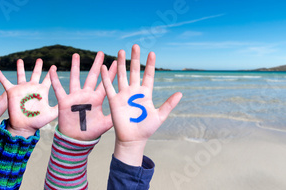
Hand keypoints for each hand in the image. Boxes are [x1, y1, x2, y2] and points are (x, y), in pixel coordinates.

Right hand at [0, 58, 57, 137]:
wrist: (24, 126)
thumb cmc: (38, 121)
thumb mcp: (51, 113)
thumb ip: (59, 106)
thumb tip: (69, 102)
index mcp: (42, 91)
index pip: (48, 80)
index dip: (51, 73)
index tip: (54, 66)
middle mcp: (32, 88)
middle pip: (35, 74)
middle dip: (38, 67)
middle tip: (40, 59)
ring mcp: (22, 89)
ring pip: (21, 75)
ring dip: (20, 67)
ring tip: (20, 60)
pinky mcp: (12, 92)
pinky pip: (5, 82)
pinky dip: (1, 76)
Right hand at [49, 52, 116, 140]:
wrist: (76, 140)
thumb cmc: (91, 133)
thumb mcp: (106, 124)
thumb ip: (115, 116)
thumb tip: (129, 111)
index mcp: (97, 99)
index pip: (105, 83)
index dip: (110, 73)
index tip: (116, 62)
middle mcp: (87, 95)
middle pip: (92, 76)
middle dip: (97, 65)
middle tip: (101, 53)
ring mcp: (75, 97)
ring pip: (75, 78)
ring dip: (75, 67)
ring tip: (76, 55)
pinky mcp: (64, 101)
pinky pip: (58, 88)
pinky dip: (55, 79)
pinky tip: (52, 69)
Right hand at [101, 45, 181, 165]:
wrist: (133, 139)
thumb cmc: (146, 129)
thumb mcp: (160, 116)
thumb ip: (169, 104)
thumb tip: (180, 93)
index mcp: (145, 94)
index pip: (148, 75)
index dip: (150, 65)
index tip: (152, 53)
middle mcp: (134, 92)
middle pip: (134, 71)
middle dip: (135, 59)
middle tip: (135, 46)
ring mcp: (123, 95)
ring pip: (122, 75)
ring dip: (121, 64)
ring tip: (120, 51)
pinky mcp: (114, 101)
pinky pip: (109, 87)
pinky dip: (107, 78)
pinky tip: (105, 68)